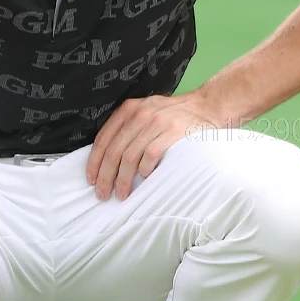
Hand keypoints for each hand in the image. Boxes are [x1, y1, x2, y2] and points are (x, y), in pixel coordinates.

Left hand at [86, 94, 220, 199]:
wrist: (208, 106)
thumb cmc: (174, 116)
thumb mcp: (146, 113)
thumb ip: (128, 129)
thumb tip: (105, 159)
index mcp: (129, 109)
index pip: (103, 138)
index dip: (94, 162)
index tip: (91, 180)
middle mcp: (140, 114)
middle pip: (114, 151)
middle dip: (106, 176)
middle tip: (103, 193)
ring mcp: (157, 122)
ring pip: (130, 156)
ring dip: (123, 179)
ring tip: (122, 193)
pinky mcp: (174, 131)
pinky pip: (150, 155)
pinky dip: (144, 170)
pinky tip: (144, 179)